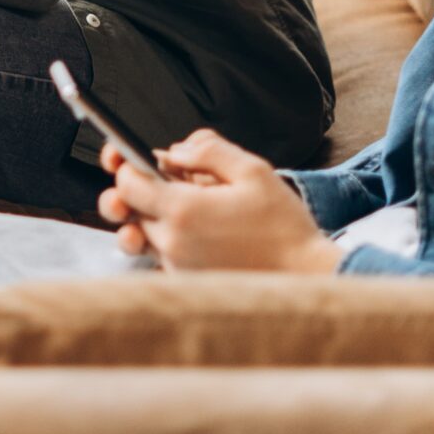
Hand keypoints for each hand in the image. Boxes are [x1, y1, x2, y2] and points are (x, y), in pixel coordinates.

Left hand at [96, 130, 341, 273]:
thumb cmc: (283, 227)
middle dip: (132, 190)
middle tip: (146, 178)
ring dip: (143, 217)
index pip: (128, 184)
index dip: (127, 165)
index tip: (136, 157)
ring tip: (163, 208)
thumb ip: (209, 151)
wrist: (306, 277)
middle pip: (127, 211)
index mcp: (183, 211)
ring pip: (139, 236)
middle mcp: (172, 243)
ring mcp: (176, 267)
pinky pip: (158, 258)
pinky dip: (163, 242)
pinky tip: (187, 233)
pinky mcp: (186, 283)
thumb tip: (175, 150)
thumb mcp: (253, 171)